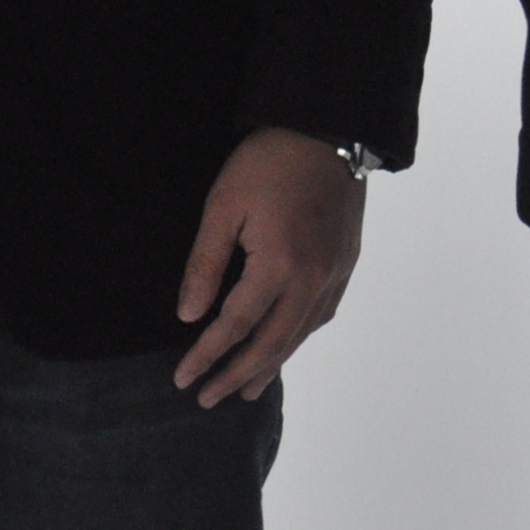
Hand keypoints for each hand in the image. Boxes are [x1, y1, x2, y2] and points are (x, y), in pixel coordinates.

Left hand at [172, 127, 366, 403]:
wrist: (329, 130)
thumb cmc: (267, 164)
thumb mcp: (223, 207)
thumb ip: (205, 264)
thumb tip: (189, 316)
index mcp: (279, 265)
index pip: (235, 326)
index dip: (206, 356)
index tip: (181, 379)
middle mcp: (312, 278)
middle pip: (272, 342)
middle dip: (237, 375)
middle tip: (207, 400)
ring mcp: (335, 272)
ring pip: (300, 334)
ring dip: (271, 365)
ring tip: (247, 390)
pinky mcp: (347, 261)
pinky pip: (323, 313)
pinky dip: (300, 337)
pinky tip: (288, 344)